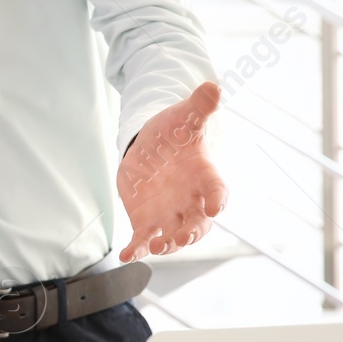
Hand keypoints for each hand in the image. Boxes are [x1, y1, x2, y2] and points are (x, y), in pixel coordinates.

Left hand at [117, 81, 227, 262]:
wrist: (151, 147)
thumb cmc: (174, 134)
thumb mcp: (183, 117)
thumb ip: (198, 107)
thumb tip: (213, 86)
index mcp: (204, 177)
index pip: (217, 191)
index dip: (217, 198)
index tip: (217, 206)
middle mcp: (190, 201)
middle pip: (199, 223)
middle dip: (193, 232)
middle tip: (183, 237)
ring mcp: (169, 215)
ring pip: (173, 236)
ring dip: (168, 243)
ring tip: (159, 246)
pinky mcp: (147, 222)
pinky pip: (143, 240)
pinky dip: (136, 250)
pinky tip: (125, 256)